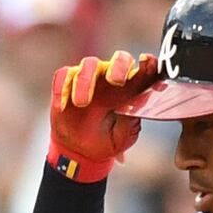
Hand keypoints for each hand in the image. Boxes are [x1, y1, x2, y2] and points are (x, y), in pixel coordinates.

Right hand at [46, 50, 161, 182]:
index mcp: (130, 89)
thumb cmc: (106, 139)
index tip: (149, 63)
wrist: (81, 152)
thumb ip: (133, 119)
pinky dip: (62, 87)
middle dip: (119, 66)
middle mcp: (111, 78)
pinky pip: (63, 76)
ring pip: (89, 64)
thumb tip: (143, 103)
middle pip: (120, 59)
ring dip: (85, 80)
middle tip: (117, 81)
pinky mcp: (66, 84)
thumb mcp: (124, 135)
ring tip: (82, 103)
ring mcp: (88, 78)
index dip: (149, 65)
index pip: (144, 71)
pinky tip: (63, 105)